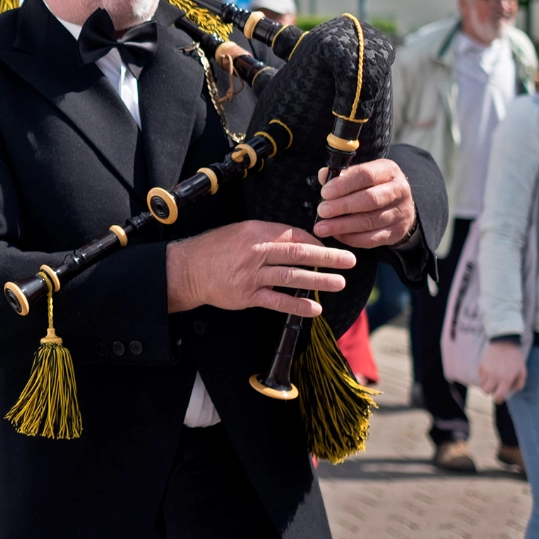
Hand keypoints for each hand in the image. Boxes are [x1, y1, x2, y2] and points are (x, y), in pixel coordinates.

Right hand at [166, 220, 354, 316]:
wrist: (190, 269)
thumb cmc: (215, 249)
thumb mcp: (240, 231)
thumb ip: (267, 235)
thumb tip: (297, 240)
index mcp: (255, 232)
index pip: (292, 235)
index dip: (314, 241)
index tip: (330, 246)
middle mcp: (255, 252)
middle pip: (298, 253)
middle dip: (327, 257)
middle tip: (348, 260)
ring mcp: (252, 275)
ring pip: (292, 277)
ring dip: (318, 280)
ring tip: (338, 282)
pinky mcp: (248, 295)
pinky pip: (278, 300)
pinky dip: (297, 305)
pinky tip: (314, 308)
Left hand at [312, 159, 416, 248]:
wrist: (400, 206)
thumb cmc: (374, 186)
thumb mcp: (362, 175)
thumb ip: (342, 175)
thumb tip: (323, 175)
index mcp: (388, 170)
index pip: (366, 175)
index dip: (344, 184)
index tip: (325, 193)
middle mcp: (398, 190)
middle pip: (370, 199)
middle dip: (342, 206)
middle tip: (322, 211)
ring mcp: (400, 212)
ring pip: (370, 221)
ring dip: (343, 225)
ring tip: (323, 227)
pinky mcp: (397, 231)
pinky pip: (373, 239)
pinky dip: (352, 238)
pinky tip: (337, 235)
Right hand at [479, 340, 526, 402]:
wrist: (504, 342)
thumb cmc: (515, 358)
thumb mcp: (523, 372)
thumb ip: (519, 385)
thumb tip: (510, 391)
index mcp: (505, 379)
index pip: (498, 396)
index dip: (499, 400)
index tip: (499, 398)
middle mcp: (494, 376)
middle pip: (486, 392)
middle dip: (491, 392)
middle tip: (495, 388)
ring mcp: (486, 370)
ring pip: (482, 385)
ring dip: (487, 385)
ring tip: (493, 380)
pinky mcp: (481, 365)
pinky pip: (480, 376)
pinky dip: (484, 377)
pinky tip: (490, 372)